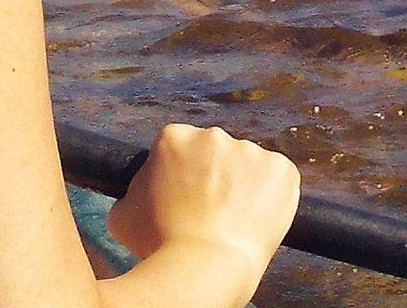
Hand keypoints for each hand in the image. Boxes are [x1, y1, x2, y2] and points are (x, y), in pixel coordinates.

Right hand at [105, 124, 299, 298]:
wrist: (202, 269)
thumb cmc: (159, 246)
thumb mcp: (124, 213)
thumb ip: (136, 187)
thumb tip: (144, 182)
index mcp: (175, 138)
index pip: (180, 147)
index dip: (181, 174)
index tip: (185, 197)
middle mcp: (214, 136)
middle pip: (215, 153)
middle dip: (213, 176)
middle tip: (208, 212)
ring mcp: (252, 151)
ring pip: (247, 166)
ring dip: (242, 187)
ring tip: (231, 222)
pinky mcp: (282, 170)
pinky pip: (277, 179)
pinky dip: (271, 198)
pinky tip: (254, 221)